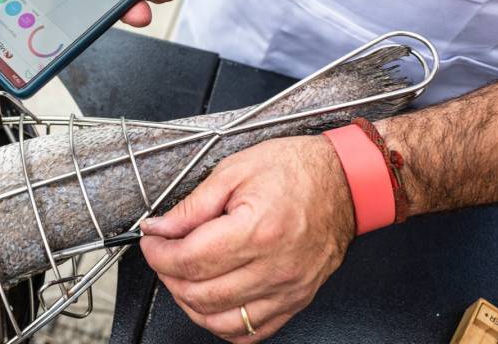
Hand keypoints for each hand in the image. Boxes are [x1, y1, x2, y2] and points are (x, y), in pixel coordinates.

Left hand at [140, 136, 354, 342]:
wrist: (345, 181)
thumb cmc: (296, 170)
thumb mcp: (235, 171)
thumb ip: (193, 206)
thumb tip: (160, 228)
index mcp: (256, 230)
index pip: (190, 260)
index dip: (158, 254)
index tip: (152, 241)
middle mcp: (274, 267)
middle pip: (200, 294)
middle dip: (168, 275)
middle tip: (163, 254)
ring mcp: (288, 289)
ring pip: (220, 321)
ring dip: (189, 302)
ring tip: (184, 276)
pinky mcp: (296, 300)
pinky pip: (251, 332)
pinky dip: (222, 323)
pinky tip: (212, 300)